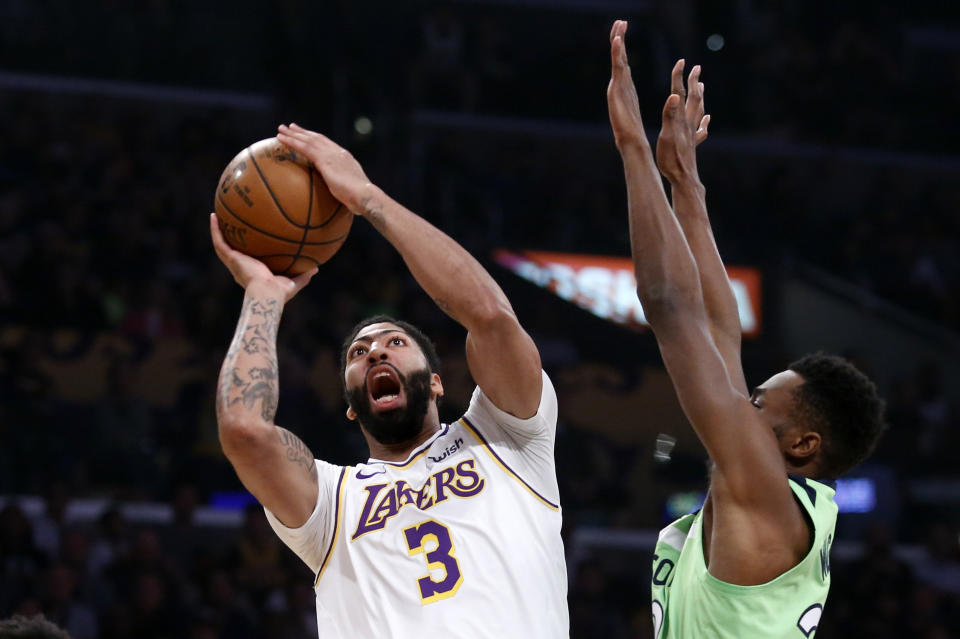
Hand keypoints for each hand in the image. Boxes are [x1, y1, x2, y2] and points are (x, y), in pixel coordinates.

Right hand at [209, 213, 316, 300]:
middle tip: (231, 225)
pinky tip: (214, 216)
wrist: (267, 293)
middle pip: (233, 250)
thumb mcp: (293, 282)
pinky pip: (219, 241)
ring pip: (222, 244)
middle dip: (232, 238)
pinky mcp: (230, 258)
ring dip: (218, 230)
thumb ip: (303, 275)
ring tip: (216, 215)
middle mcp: (240, 267)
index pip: (248, 260)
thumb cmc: (279, 292)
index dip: (247, 251)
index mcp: (252, 272)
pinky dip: (215, 229)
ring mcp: (233, 262)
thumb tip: (316, 267)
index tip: (249, 241)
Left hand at [276, 124, 372, 214]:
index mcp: (345, 158)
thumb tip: (340, 197)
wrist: (364, 195)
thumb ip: (343, 188)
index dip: (316, 139)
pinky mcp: (323, 160)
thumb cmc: (360, 199)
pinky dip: (291, 142)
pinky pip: (304, 148)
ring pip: (308, 140)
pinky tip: (281, 139)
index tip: (307, 135)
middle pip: (317, 138)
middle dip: (303, 132)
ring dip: (293, 134)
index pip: (328, 144)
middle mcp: (338, 152)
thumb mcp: (351, 190)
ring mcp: (331, 154)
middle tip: (291, 126)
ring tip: (281, 129)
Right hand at [607, 20, 647, 151]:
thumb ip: (630, 102)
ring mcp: (617, 88)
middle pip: (618, 58)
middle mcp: (620, 86)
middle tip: (620, 21)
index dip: (622, 48)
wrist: (631, 143)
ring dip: (618, 42)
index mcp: (626, 89)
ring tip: (619, 26)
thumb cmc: (633, 133)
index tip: (623, 31)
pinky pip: (618, 68)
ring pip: (618, 60)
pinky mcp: (617, 91)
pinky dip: (616, 53)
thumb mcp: (633, 113)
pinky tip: (617, 41)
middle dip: (618, 39)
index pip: (623, 63)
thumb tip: (630, 99)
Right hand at [656, 60, 709, 181]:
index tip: (682, 61)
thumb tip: (673, 95)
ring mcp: (693, 134)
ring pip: (699, 111)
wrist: (684, 179)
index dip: (680, 77)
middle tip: (697, 68)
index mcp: (681, 120)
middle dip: (694, 82)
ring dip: (700, 97)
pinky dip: (704, 121)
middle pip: (694, 99)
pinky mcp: (693, 144)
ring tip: (701, 87)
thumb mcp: (667, 136)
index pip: (680, 93)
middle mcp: (689, 124)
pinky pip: (701, 129)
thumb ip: (670, 115)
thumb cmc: (673, 159)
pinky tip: (707, 120)